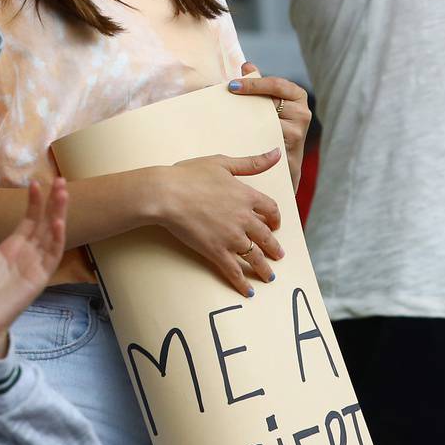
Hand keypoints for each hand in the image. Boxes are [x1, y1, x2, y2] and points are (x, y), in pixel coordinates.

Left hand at [0, 180, 68, 361]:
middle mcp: (26, 254)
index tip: (34, 183)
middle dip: (53, 202)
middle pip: (45, 223)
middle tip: (61, 181)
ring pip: (52, 235)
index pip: (29, 220)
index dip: (34, 202)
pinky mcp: (38, 279)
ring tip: (63, 194)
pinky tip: (58, 222)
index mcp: (11, 248)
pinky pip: (51, 257)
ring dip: (59, 214)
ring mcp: (34, 266)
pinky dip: (57, 239)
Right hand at [155, 151, 285, 294]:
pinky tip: (247, 291)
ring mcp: (231, 237)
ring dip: (263, 268)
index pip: (270, 209)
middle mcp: (244, 219)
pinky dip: (242, 283)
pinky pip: (234, 271)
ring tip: (268, 276)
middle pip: (266, 237)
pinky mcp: (216, 251)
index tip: (275, 224)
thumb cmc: (190, 175)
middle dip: (274, 248)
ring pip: (254, 257)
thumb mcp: (223, 163)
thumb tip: (276, 153)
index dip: (275, 218)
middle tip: (278, 256)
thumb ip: (252, 162)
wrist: (166, 194)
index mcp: (246, 196)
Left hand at [228, 64, 310, 188]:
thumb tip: (247, 65)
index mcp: (297, 96)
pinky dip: (250, 136)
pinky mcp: (291, 151)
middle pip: (272, 101)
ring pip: (268, 121)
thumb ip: (259, 84)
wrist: (281, 167)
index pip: (276, 84)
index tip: (232, 85)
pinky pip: (267, 139)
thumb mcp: (267, 104)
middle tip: (226, 96)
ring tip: (227, 116)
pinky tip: (235, 135)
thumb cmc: (272, 129)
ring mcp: (298, 132)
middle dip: (248, 98)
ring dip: (246, 118)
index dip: (254, 83)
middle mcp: (302, 113)